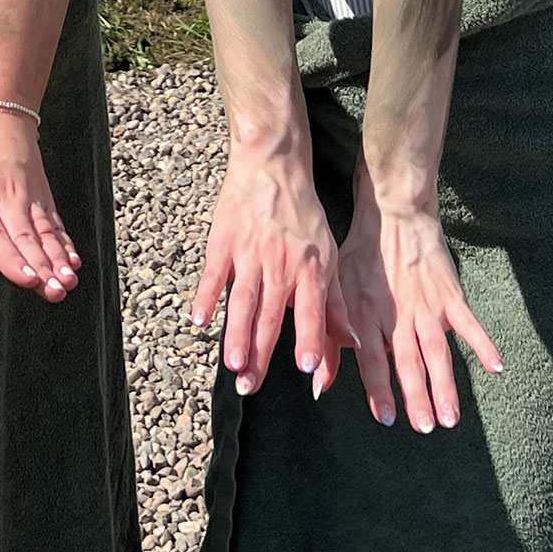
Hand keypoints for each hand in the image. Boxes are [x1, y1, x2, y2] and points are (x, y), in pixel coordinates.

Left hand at [0, 109, 79, 300]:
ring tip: (68, 281)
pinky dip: (65, 243)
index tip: (27, 278)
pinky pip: (55, 222)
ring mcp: (26, 196)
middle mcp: (2, 200)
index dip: (11, 260)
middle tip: (55, 290)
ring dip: (58, 259)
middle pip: (25, 239)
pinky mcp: (41, 194)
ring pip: (44, 232)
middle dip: (43, 268)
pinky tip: (73, 260)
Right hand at [192, 144, 354, 396]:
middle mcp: (280, 263)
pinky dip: (206, 297)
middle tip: (251, 386)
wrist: (273, 165)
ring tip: (232, 364)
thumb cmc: (304, 215)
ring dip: (236, 333)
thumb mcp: (329, 254)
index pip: (311, 309)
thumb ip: (336, 303)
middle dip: (261, 353)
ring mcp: (250, 252)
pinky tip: (199, 321)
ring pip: (242, 299)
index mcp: (310, 268)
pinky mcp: (224, 241)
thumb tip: (353, 344)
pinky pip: (213, 274)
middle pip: (270, 314)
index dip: (309, 337)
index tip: (307, 368)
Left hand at [338, 184, 502, 431]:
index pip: (372, 359)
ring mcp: (427, 305)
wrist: (394, 212)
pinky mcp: (450, 294)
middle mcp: (398, 314)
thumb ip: (330, 340)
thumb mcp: (337, 291)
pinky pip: (469, 323)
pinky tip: (497, 367)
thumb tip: (318, 387)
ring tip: (451, 417)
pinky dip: (483, 343)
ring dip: (445, 384)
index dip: (379, 389)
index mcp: (367, 314)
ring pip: (436, 351)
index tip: (387, 419)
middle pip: (407, 360)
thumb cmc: (362, 256)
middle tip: (425, 426)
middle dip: (416, 395)